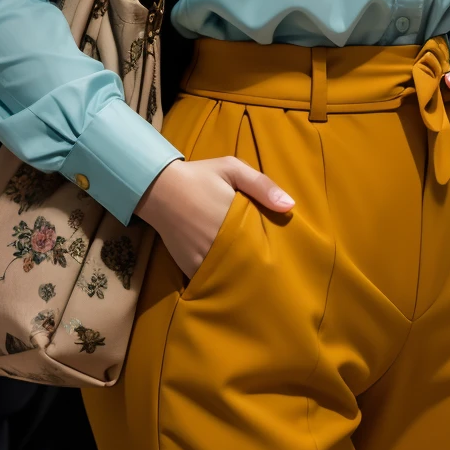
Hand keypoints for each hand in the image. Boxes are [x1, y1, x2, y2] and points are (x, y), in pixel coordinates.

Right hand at [136, 156, 293, 279]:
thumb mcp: (232, 169)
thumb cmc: (199, 176)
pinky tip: (230, 278)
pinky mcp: (189, 267)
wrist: (158, 188)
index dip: (272, 249)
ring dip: (241, 275)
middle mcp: (218, 243)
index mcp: (233, 220)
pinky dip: (221, 280)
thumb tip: (290, 206)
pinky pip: (211, 280)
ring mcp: (202, 258)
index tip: (281, 252)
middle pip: (248, 264)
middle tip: (271, 267)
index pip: (261, 244)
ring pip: (230, 276)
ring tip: (255, 277)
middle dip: (258, 265)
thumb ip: (262, 185)